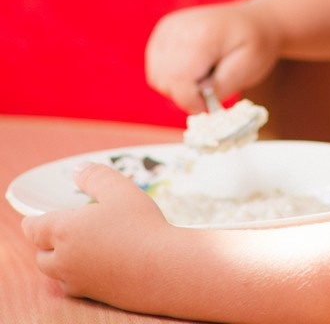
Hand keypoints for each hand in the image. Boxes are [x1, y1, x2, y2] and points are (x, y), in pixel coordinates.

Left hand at [21, 163, 170, 307]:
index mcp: (64, 231)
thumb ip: (96, 176)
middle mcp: (64, 259)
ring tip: (80, 246)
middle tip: (60, 229)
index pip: (33, 229)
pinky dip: (76, 274)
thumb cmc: (140, 226)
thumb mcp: (119, 189)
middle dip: (45, 242)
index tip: (35, 218)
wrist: (162, 270)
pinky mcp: (92, 295)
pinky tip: (98, 263)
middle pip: (40, 254)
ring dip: (59, 260)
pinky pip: (73, 285)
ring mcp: (77, 281)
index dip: (32, 222)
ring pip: (55, 272)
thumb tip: (78, 169)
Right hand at [145, 0, 277, 112]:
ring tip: (204, 74)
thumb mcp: (248, 69)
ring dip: (178, 86)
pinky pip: (156, 68)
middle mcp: (180, 26)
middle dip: (186, 94)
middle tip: (211, 87)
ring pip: (157, 77)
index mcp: (203, 34)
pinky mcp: (164, 31)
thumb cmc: (256, 45)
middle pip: (165, 80)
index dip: (191, 101)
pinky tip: (193, 69)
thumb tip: (197, 103)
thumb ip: (220, 88)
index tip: (210, 104)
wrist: (255, 21)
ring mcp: (169, 27)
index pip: (179, 79)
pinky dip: (171, 76)